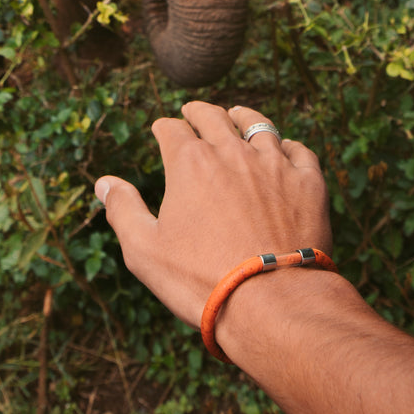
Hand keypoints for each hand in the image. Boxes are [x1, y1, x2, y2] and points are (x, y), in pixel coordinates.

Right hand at [94, 101, 331, 327]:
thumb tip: (104, 183)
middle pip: (213, 116)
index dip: (163, 128)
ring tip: (236, 114)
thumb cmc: (201, 279)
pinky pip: (299, 150)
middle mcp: (232, 152)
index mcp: (189, 162)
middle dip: (198, 111)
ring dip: (242, 116)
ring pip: (257, 124)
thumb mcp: (144, 250)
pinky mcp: (309, 183)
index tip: (161, 129)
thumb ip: (122, 210)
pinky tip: (284, 149)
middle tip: (192, 110)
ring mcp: (274, 165)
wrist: (273, 303)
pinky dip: (287, 145)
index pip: (171, 130)